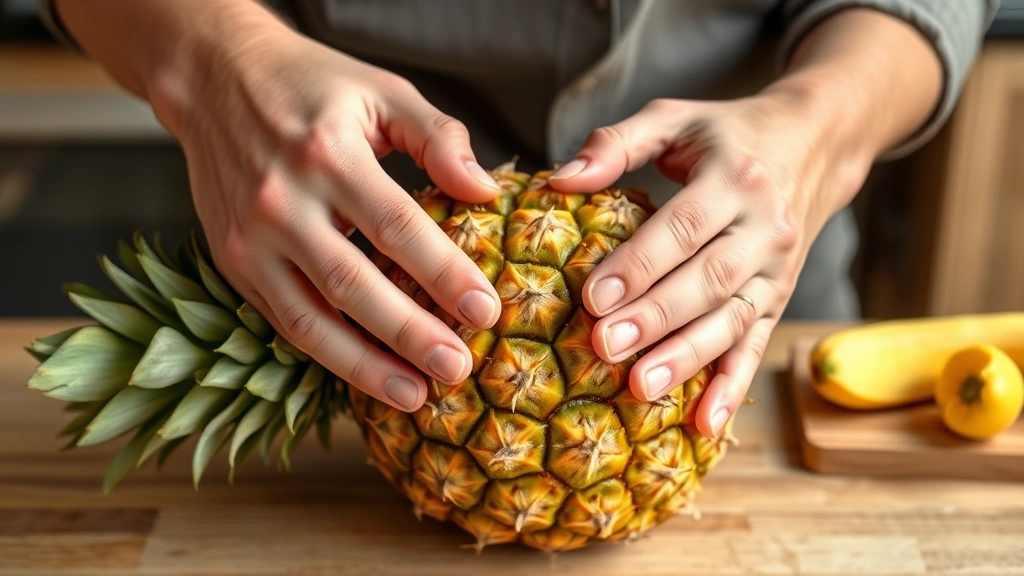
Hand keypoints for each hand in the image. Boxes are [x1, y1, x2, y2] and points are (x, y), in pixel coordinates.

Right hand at [146, 9, 502, 411]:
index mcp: (328, 154)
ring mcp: (248, 238)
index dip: (445, 275)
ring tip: (415, 396)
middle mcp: (281, 201)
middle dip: (410, 335)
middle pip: (354, 285)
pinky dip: (326, 354)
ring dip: (364, 366)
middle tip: (458, 369)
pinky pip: (282, 320)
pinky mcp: (231, 262)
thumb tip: (485, 192)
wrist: (213, 76)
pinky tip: (365, 374)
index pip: (398, 227)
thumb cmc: (311, 86)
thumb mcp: (381, 92)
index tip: (486, 312)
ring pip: (310, 319)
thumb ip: (437, 137)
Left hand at [546, 8, 943, 438]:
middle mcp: (763, 227)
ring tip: (641, 386)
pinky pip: (757, 346)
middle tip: (604, 347)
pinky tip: (706, 425)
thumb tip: (560, 180)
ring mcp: (776, 269)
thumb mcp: (674, 119)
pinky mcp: (778, 298)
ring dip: (687, 358)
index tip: (592, 297)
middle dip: (655, 318)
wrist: (813, 143)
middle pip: (707, 280)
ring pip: (732, 320)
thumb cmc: (726, 134)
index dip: (639, 265)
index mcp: (734, 177)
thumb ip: (616, 143)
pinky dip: (732, 386)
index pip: (683, 228)